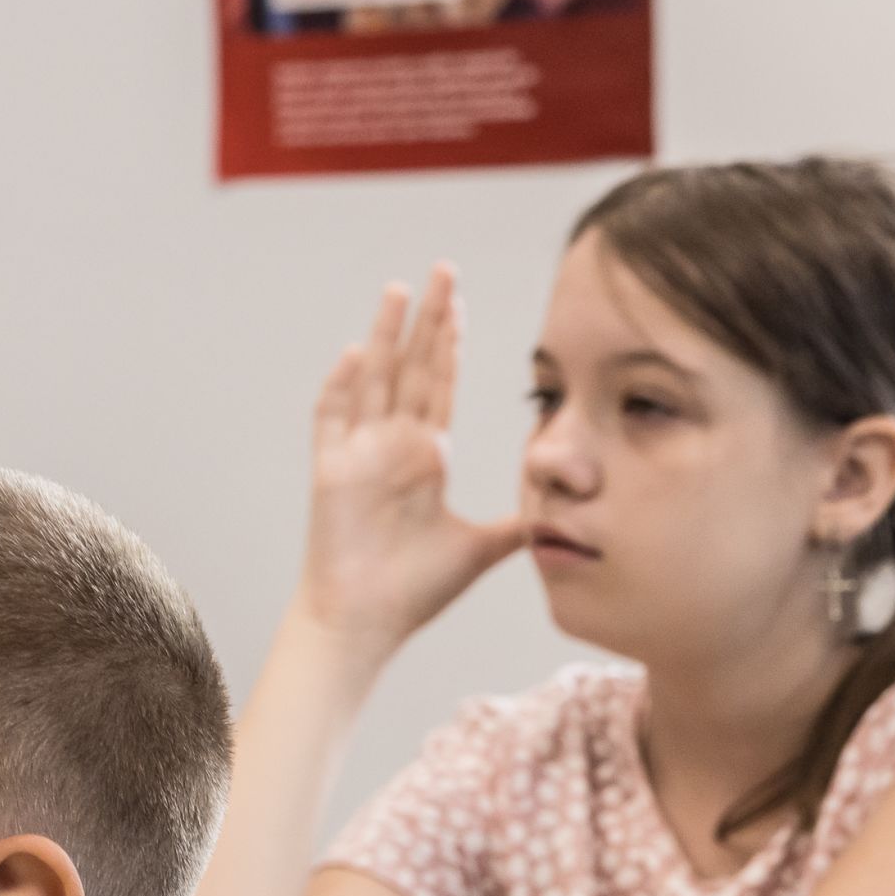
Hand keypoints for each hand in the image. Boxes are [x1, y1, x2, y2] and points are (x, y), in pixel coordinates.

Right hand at [295, 264, 520, 654]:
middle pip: (412, 367)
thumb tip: (562, 514)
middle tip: (443, 271)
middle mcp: (391, 446)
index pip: (441, 385)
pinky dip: (343, 388)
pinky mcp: (332, 475)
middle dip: (429, 319)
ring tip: (399, 290)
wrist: (367, 624)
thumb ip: (516, 525)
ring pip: (374, 380)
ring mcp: (359, 456)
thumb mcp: (481, 548)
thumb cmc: (413, 591)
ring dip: (386, 335)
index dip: (451, 343)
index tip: (461, 303)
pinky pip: (333, 421)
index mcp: (424, 456)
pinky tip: (359, 353)